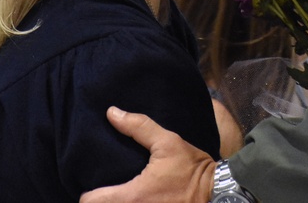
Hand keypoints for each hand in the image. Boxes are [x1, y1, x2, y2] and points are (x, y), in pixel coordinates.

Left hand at [79, 107, 216, 202]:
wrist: (219, 192)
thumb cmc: (192, 168)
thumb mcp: (168, 142)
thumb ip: (139, 127)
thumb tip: (111, 113)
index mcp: (133, 197)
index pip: (91, 202)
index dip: (89, 194)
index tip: (95, 187)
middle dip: (103, 202)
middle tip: (106, 193)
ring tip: (120, 198)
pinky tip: (141, 201)